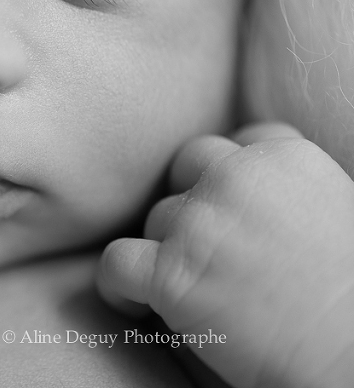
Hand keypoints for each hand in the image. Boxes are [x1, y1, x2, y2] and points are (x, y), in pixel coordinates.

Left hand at [97, 122, 353, 387]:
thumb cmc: (353, 297)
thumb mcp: (338, 211)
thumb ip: (291, 192)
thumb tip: (260, 205)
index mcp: (283, 159)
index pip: (235, 143)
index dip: (226, 177)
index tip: (234, 212)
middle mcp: (235, 178)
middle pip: (185, 168)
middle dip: (191, 202)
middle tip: (208, 245)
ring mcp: (199, 223)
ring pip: (156, 219)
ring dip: (165, 249)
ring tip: (190, 286)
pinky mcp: (172, 274)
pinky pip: (116, 263)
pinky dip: (116, 284)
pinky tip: (135, 303)